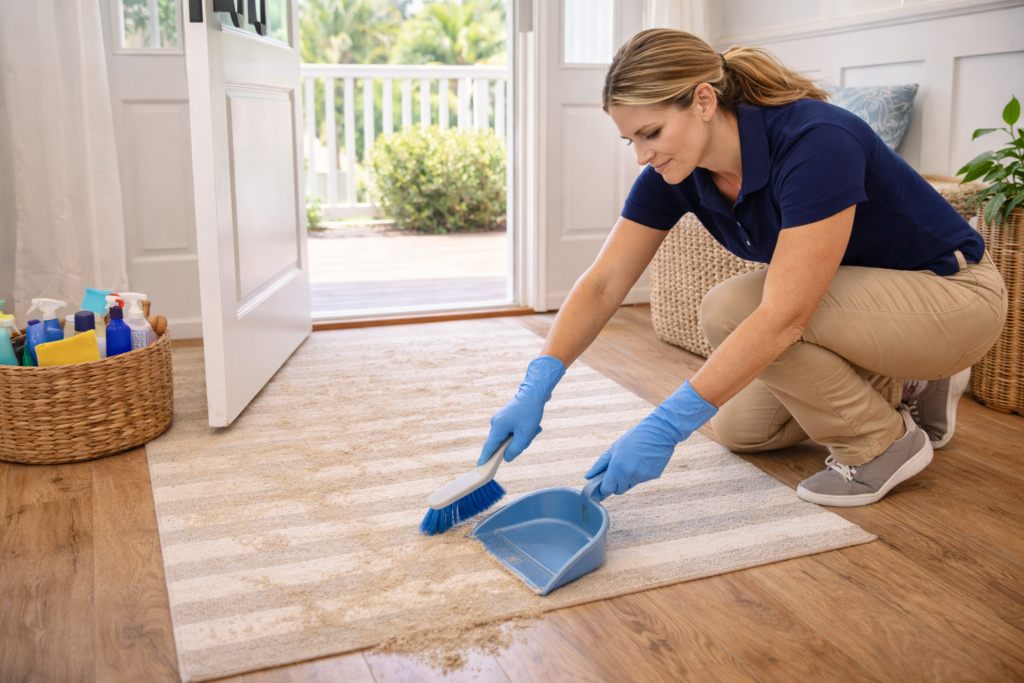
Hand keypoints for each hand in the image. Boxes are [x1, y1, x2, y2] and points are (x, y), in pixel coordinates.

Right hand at [478, 356, 565, 464]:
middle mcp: (496, 424)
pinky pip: (513, 430)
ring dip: (523, 436)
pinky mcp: (507, 417)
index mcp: (497, 428)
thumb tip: (506, 458)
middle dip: (517, 444)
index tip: (480, 468)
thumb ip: (514, 449)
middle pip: (502, 443)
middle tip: (530, 437)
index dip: (485, 459)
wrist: (534, 392)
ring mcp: (501, 419)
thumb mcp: (524, 435)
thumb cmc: (529, 412)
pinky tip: (534, 426)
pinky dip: (523, 431)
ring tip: (534, 428)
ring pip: (510, 437)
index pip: (489, 448)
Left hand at [585, 381, 717, 495]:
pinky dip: (641, 474)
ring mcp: (641, 477)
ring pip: (631, 485)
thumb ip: (600, 465)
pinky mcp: (653, 477)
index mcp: (617, 467)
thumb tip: (588, 476)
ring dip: (629, 478)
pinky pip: (642, 480)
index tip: (605, 485)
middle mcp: (628, 475)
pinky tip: (644, 461)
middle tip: (620, 470)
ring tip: (633, 461)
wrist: (659, 432)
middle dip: (617, 484)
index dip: (605, 489)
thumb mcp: (614, 448)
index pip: (607, 490)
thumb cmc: (635, 437)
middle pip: (619, 490)